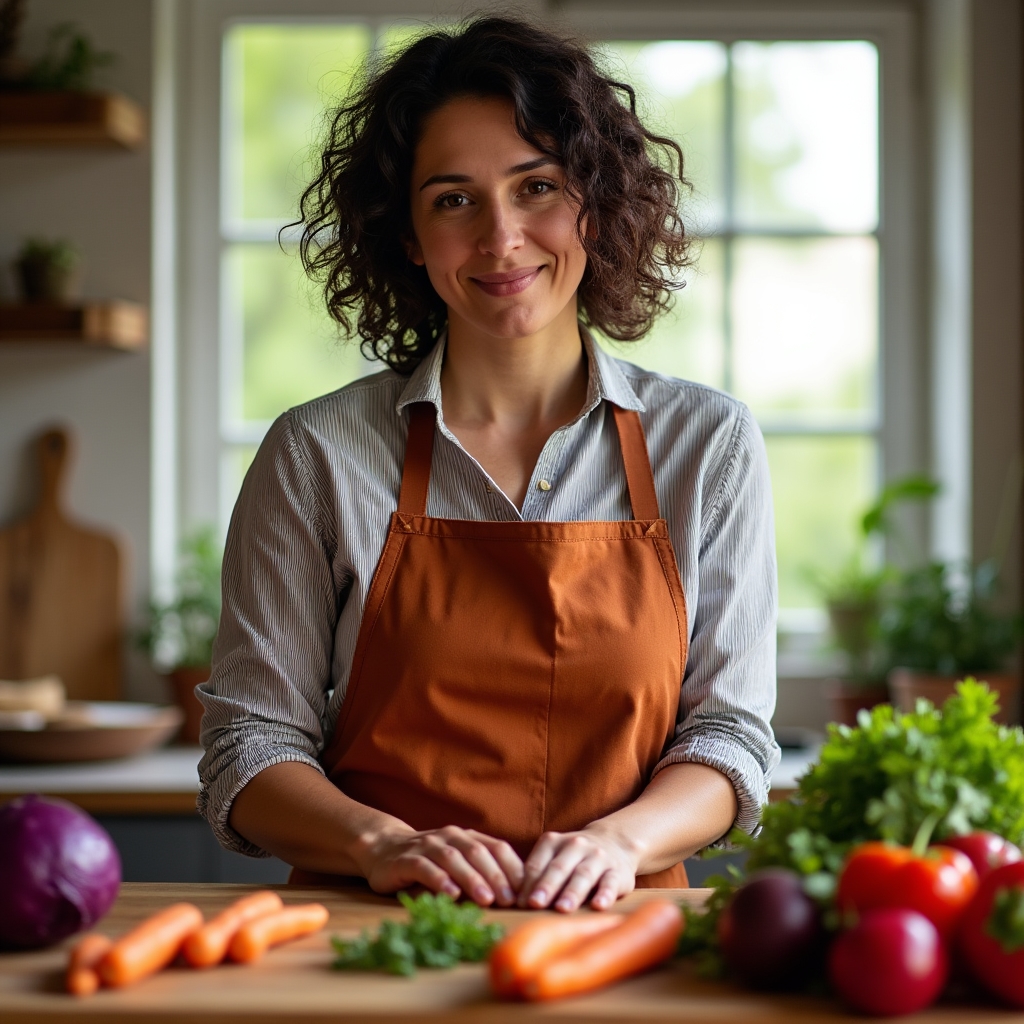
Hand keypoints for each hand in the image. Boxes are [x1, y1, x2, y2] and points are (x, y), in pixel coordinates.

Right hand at [354, 824, 523, 906]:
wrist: (384, 849)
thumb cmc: (430, 862)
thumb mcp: (458, 865)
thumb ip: (480, 875)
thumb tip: (515, 898)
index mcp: (468, 837)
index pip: (497, 848)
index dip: (513, 869)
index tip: (527, 892)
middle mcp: (451, 836)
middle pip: (478, 853)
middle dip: (496, 877)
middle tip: (510, 900)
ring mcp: (428, 845)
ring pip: (453, 858)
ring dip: (471, 879)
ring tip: (486, 900)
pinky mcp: (406, 859)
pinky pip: (425, 868)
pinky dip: (439, 880)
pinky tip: (451, 895)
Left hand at [517, 825, 638, 911]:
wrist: (615, 843)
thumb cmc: (573, 859)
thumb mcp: (554, 858)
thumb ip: (537, 875)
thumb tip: (514, 901)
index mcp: (553, 842)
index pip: (537, 864)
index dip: (528, 884)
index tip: (518, 903)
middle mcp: (576, 846)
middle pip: (559, 868)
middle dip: (546, 886)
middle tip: (535, 904)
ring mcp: (598, 857)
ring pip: (584, 874)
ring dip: (572, 892)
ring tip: (562, 909)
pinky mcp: (617, 872)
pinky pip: (610, 882)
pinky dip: (604, 894)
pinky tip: (598, 906)